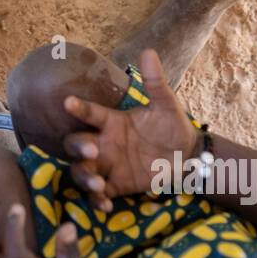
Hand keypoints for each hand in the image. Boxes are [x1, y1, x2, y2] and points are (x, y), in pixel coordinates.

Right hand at [61, 49, 196, 210]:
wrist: (187, 157)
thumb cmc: (172, 126)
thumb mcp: (166, 104)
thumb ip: (155, 82)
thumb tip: (148, 52)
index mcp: (112, 121)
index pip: (89, 113)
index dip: (78, 107)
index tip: (68, 101)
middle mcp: (103, 143)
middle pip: (76, 144)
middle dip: (78, 148)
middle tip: (92, 151)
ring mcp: (108, 165)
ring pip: (82, 170)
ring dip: (85, 177)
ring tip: (98, 184)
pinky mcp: (116, 185)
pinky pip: (99, 195)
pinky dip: (98, 201)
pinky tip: (106, 205)